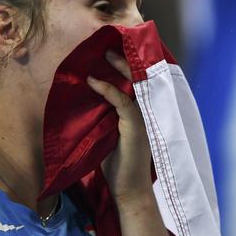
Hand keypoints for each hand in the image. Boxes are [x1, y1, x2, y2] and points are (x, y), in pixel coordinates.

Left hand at [86, 50, 152, 204]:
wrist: (128, 189)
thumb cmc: (117, 164)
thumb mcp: (109, 133)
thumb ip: (106, 115)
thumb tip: (89, 97)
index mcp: (140, 112)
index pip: (136, 83)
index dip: (126, 66)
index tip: (111, 52)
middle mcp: (146, 111)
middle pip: (139, 78)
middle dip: (124, 59)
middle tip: (108, 46)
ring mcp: (143, 118)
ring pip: (134, 85)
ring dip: (119, 67)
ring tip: (104, 54)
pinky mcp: (136, 126)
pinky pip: (122, 102)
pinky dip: (107, 90)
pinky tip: (93, 82)